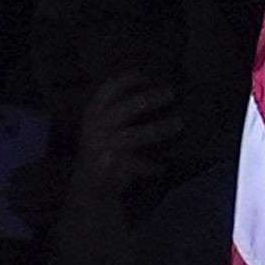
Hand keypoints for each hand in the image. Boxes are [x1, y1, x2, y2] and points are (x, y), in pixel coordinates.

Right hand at [70, 74, 178, 201]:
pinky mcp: (110, 166)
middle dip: (152, 99)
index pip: (109, 89)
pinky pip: (138, 164)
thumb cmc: (101, 151)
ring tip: (178, 126)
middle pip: (129, 106)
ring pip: (137, 134)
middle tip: (170, 95)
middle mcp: (96, 127)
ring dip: (161, 129)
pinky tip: (160, 168)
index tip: (147, 77)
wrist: (86, 188)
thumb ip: (119, 113)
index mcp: (93, 114)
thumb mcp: (102, 128)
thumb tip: (155, 94)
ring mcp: (102, 147)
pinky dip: (151, 166)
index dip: (128, 79)